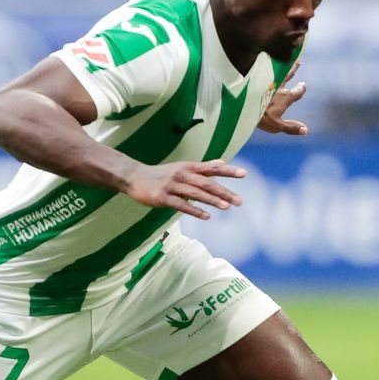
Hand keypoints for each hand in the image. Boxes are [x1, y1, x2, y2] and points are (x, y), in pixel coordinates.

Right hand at [123, 159, 245, 219]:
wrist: (134, 177)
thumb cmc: (161, 174)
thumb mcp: (183, 167)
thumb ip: (203, 167)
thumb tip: (222, 162)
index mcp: (189, 167)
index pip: (212, 168)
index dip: (228, 171)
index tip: (244, 174)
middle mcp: (182, 175)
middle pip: (207, 183)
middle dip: (224, 192)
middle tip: (239, 202)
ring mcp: (172, 186)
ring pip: (196, 193)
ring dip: (212, 200)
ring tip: (226, 207)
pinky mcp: (163, 197)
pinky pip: (181, 205)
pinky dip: (194, 210)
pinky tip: (206, 216)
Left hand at [257, 60, 307, 135]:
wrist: (243, 104)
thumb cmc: (260, 117)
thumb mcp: (276, 125)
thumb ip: (291, 127)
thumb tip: (305, 130)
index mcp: (285, 97)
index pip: (297, 92)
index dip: (300, 89)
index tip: (302, 86)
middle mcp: (279, 86)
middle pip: (289, 75)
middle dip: (294, 69)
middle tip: (298, 62)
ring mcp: (268, 79)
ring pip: (279, 68)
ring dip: (284, 62)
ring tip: (286, 57)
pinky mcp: (257, 74)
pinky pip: (265, 65)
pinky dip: (269, 60)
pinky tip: (266, 57)